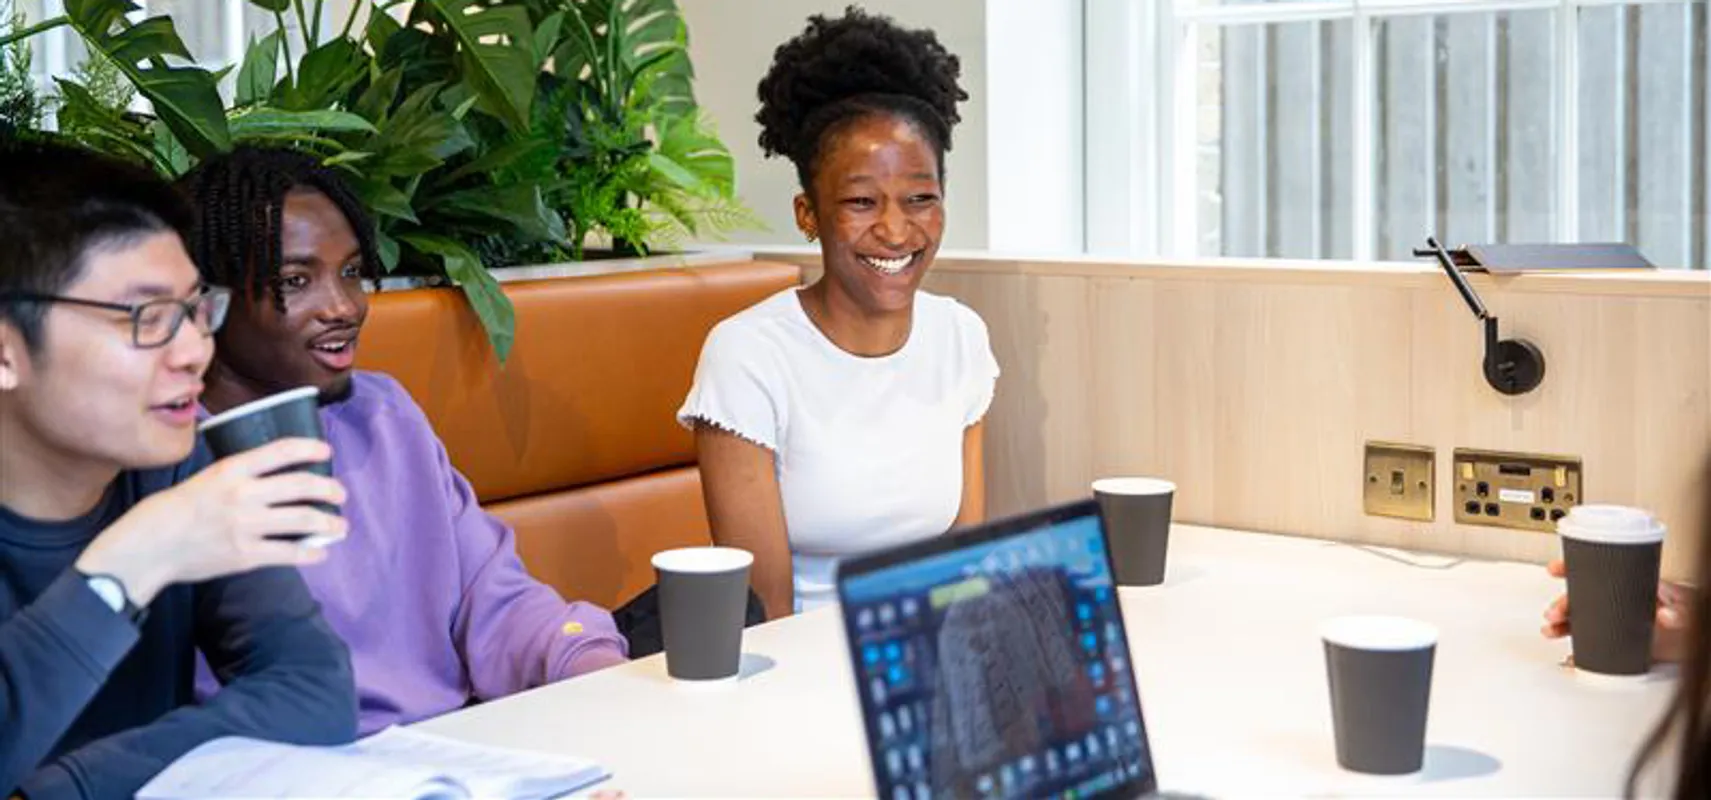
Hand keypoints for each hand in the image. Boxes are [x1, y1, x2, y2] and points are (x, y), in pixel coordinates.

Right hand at [75, 438, 347, 605]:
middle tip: (340, 494)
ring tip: (340, 526)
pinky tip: (321, 552)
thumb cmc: (174, 510)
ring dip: (330, 523)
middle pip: (302, 486)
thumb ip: (238, 476)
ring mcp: (246, 526)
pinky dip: (312, 553)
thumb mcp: (205, 479)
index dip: (309, 448)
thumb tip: (273, 476)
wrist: (148, 547)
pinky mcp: (246, 555)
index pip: (281, 450)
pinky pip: (290, 553)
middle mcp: (243, 495)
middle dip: (330, 490)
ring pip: (303, 520)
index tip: (326, 453)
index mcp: (231, 470)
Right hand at [1542, 558, 1692, 662]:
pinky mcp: (1618, 643)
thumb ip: (1679, 612)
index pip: (1595, 573)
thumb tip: (1668, 614)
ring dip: (1563, 625)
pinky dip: (1577, 650)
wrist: (1696, 637)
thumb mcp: (1685, 610)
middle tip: (1554, 613)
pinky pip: (1591, 645)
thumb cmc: (1691, 616)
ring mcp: (1616, 623)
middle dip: (1563, 605)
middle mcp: (1618, 603)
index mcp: (1629, 587)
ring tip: (1551, 630)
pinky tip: (1569, 654)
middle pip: (1582, 599)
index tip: (1556, 569)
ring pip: (1581, 621)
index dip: (1572, 569)